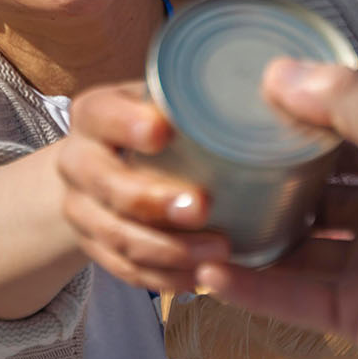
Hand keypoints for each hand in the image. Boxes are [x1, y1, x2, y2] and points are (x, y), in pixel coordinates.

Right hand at [56, 82, 230, 292]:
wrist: (102, 168)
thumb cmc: (156, 125)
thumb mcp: (165, 99)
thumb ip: (200, 96)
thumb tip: (279, 81)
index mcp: (94, 114)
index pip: (100, 115)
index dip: (126, 125)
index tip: (162, 131)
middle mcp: (78, 160)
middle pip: (104, 184)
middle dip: (152, 199)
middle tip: (203, 205)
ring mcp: (81, 209)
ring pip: (115, 235)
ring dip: (167, 248)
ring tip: (219, 249)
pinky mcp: (95, 248)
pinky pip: (124, 270)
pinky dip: (163, 277)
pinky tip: (200, 277)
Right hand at [191, 60, 357, 358]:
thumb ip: (345, 101)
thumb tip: (280, 72)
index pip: (339, 138)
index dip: (294, 124)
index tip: (242, 110)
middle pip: (311, 195)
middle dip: (265, 184)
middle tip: (209, 167)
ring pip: (295, 249)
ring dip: (250, 237)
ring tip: (197, 220)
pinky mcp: (352, 316)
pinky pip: (290, 299)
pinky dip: (251, 288)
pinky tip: (206, 271)